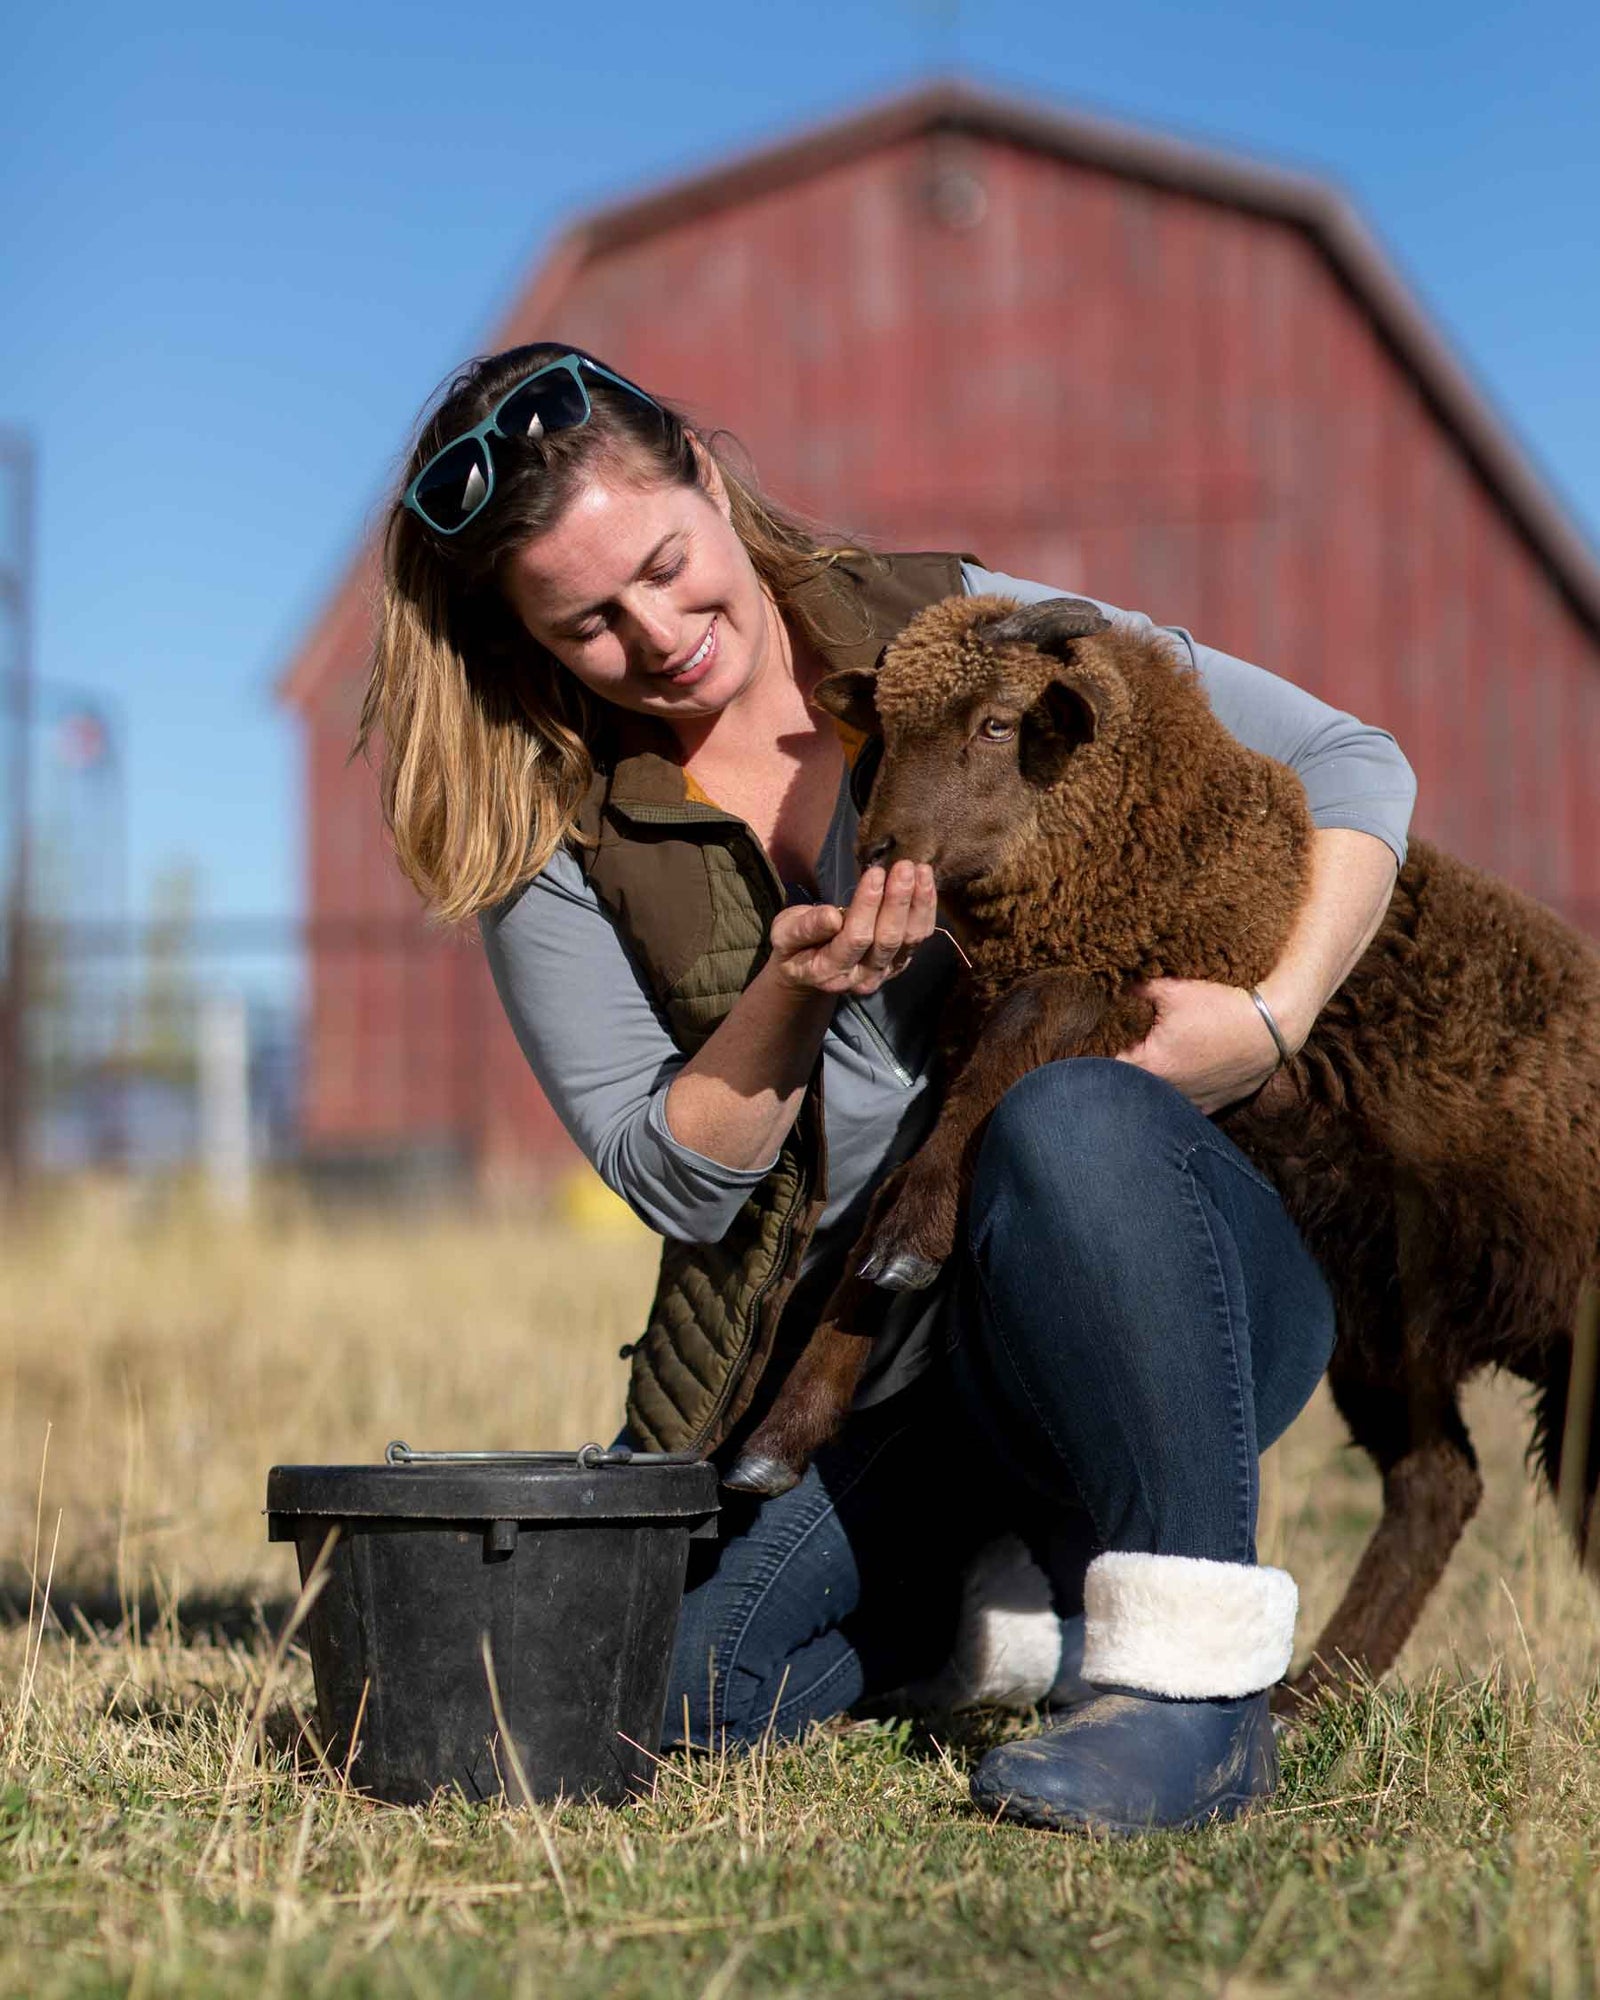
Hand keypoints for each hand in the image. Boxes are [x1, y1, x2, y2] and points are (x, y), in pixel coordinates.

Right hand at [765, 861, 937, 998]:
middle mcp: (862, 978)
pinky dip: (925, 908)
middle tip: (903, 867)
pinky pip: (919, 936)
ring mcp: (884, 972)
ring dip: (918, 902)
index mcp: (829, 971)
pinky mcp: (899, 962)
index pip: (855, 938)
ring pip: (910, 939)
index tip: (874, 872)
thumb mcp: (784, 935)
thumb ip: (805, 928)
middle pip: (887, 939)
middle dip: (897, 900)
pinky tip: (925, 881)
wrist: (808, 970)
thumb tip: (832, 916)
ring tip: (920, 869)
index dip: (867, 905)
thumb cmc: (794, 946)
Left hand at [1113, 977, 1290, 1113]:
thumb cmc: (1222, 1009)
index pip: (1110, 1068)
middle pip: (1134, 1086)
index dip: (1105, 1051)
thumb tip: (1120, 985)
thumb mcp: (1176, 990)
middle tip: (1132, 1045)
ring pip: (1159, 1099)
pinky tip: (1183, 1075)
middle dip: (1130, 1067)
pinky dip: (1180, 1094)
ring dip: (1154, 1084)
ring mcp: (1191, 1103)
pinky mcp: (1212, 1106)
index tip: (1107, 1039)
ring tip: (1161, 1060)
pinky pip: (1186, 1106)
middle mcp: (1168, 1093)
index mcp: (1151, 1066)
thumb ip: (1140, 989)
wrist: (1272, 1028)